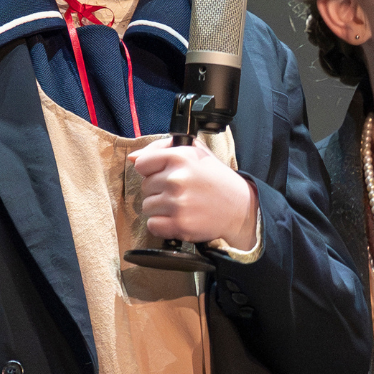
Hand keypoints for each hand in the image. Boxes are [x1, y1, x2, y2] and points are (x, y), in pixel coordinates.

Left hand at [128, 138, 258, 249]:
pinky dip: (162, 225)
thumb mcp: (195, 152)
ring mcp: (178, 203)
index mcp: (179, 157)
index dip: (151, 170)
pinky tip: (179, 218)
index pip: (142, 164)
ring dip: (161, 208)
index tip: (165, 174)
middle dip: (158, 190)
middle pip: (144, 187)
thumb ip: (161, 149)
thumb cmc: (215, 179)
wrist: (239, 208)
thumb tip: (133, 158)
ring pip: (147, 207)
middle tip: (180, 192)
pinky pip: (152, 225)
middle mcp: (177, 178)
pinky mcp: (179, 224)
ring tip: (181, 205)